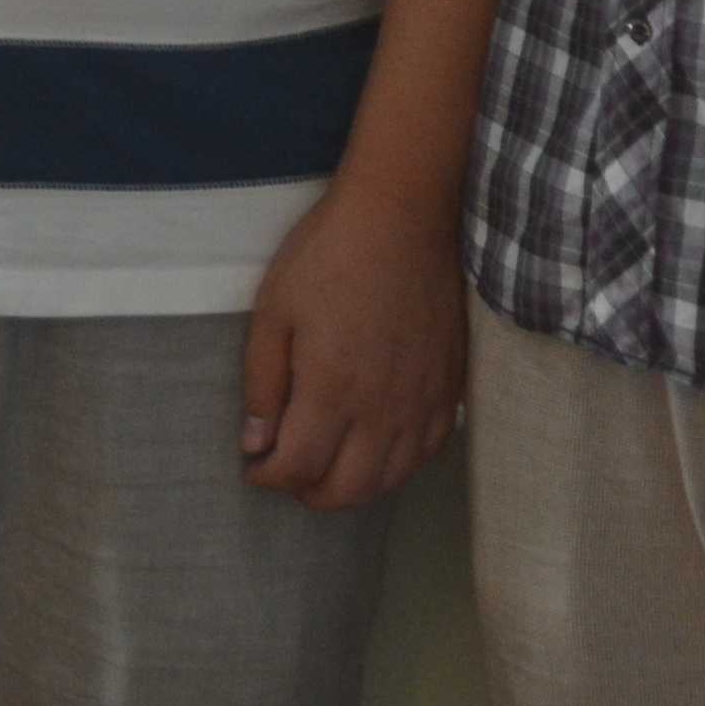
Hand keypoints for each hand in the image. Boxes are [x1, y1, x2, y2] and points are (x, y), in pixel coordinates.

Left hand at [240, 182, 464, 508]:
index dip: (267, 477)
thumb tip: (255, 444)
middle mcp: (381, 407)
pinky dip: (398, 465)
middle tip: (289, 470)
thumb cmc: (330, 253)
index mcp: (332, 388)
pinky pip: (428, 451)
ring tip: (330, 464)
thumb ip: (262, 384)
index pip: (297, 468)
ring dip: (353, 486)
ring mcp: (422, 400)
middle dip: (307, 492)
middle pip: (346, 490)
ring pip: (390, 480)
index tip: (254, 465)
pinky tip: (378, 448)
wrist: (405, 213)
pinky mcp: (450, 386)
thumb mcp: (274, 310)